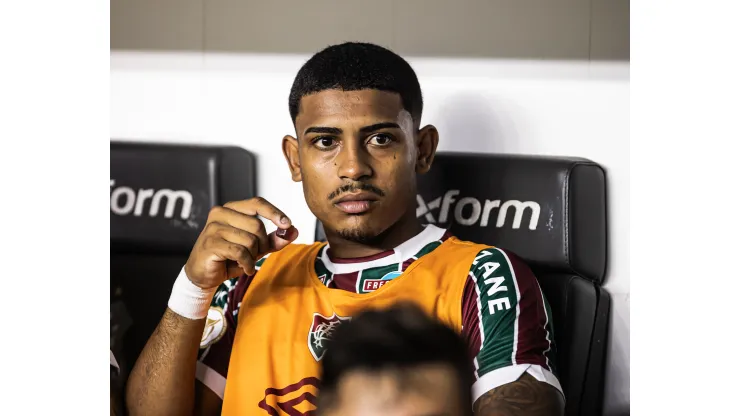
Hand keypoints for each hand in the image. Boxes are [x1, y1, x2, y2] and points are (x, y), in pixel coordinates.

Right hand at [184, 197, 298, 288]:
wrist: (203, 275)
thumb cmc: (229, 257)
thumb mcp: (255, 248)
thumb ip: (273, 239)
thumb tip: (294, 231)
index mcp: (231, 208)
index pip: (257, 203)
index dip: (274, 212)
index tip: (287, 224)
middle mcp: (220, 213)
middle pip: (257, 225)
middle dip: (262, 244)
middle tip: (255, 255)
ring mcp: (213, 227)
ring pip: (249, 240)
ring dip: (253, 256)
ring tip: (246, 262)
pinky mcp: (211, 243)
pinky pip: (240, 252)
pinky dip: (247, 264)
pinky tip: (246, 269)